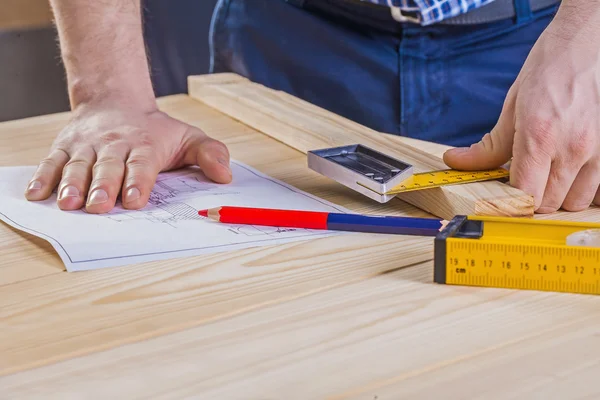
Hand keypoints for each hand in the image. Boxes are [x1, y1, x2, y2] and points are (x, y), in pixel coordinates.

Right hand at [24, 102, 231, 212]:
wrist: (116, 99)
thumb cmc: (155, 129)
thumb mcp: (188, 137)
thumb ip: (209, 154)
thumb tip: (226, 175)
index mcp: (144, 146)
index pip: (141, 165)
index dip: (137, 182)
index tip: (134, 199)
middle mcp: (114, 145)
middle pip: (107, 167)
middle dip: (102, 187)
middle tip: (97, 206)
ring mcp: (87, 146)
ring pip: (77, 165)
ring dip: (71, 184)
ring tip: (67, 203)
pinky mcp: (65, 147)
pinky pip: (52, 161)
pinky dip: (43, 176)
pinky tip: (37, 193)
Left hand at [443, 3, 599, 212]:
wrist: (588, 43)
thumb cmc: (551, 70)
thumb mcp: (511, 107)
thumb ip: (488, 146)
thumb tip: (457, 161)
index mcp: (539, 137)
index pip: (524, 196)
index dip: (510, 205)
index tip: (501, 201)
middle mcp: (572, 148)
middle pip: (547, 204)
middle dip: (530, 201)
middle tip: (522, 183)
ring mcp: (598, 150)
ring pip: (574, 202)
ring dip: (557, 197)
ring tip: (548, 177)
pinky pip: (598, 190)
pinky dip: (583, 189)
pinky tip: (570, 174)